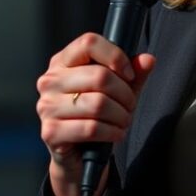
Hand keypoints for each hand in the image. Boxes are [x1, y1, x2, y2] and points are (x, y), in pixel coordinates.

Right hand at [36, 32, 154, 195]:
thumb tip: (148, 60)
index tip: (129, 74)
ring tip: (124, 120)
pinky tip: (116, 133)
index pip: (89, 42)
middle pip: (99, 76)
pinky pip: (91, 128)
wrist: (76, 154)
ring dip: (121, 115)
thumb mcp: (118, 89)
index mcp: (63, 61)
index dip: (116, 56)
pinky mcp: (50, 131)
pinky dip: (112, 132)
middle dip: (125, 94)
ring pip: (98, 104)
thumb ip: (134, 73)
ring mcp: (47, 106)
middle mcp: (50, 80)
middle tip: (130, 105)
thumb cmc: (96, 114)